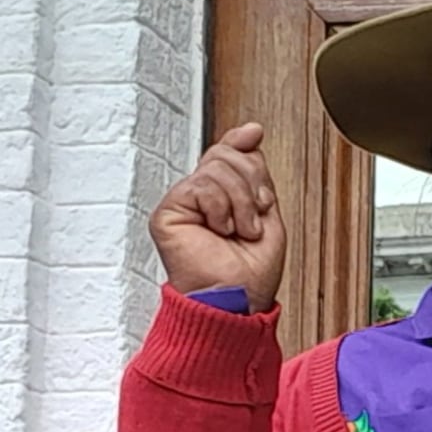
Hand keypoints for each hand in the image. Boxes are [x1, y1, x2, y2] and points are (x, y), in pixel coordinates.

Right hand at [150, 122, 285, 313]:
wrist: (237, 300)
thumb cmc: (250, 273)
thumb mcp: (263, 210)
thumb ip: (255, 172)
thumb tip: (251, 131)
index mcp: (221, 197)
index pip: (227, 153)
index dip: (241, 141)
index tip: (254, 134)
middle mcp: (199, 198)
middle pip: (225, 155)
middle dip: (251, 183)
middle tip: (254, 216)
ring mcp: (183, 204)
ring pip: (216, 168)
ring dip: (241, 203)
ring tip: (239, 231)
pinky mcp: (168, 213)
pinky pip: (201, 185)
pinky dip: (221, 208)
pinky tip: (219, 230)